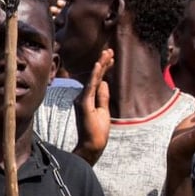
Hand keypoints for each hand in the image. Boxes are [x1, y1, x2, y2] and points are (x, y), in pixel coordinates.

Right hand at [73, 48, 112, 164]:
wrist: (92, 145)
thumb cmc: (97, 131)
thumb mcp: (104, 111)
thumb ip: (103, 97)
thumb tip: (104, 83)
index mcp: (89, 98)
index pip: (97, 80)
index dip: (104, 68)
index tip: (112, 58)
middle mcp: (84, 97)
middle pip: (95, 76)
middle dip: (103, 62)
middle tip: (110, 50)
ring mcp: (83, 99)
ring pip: (93, 78)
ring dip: (101, 64)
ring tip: (108, 53)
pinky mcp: (85, 103)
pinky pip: (90, 86)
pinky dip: (94, 75)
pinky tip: (98, 65)